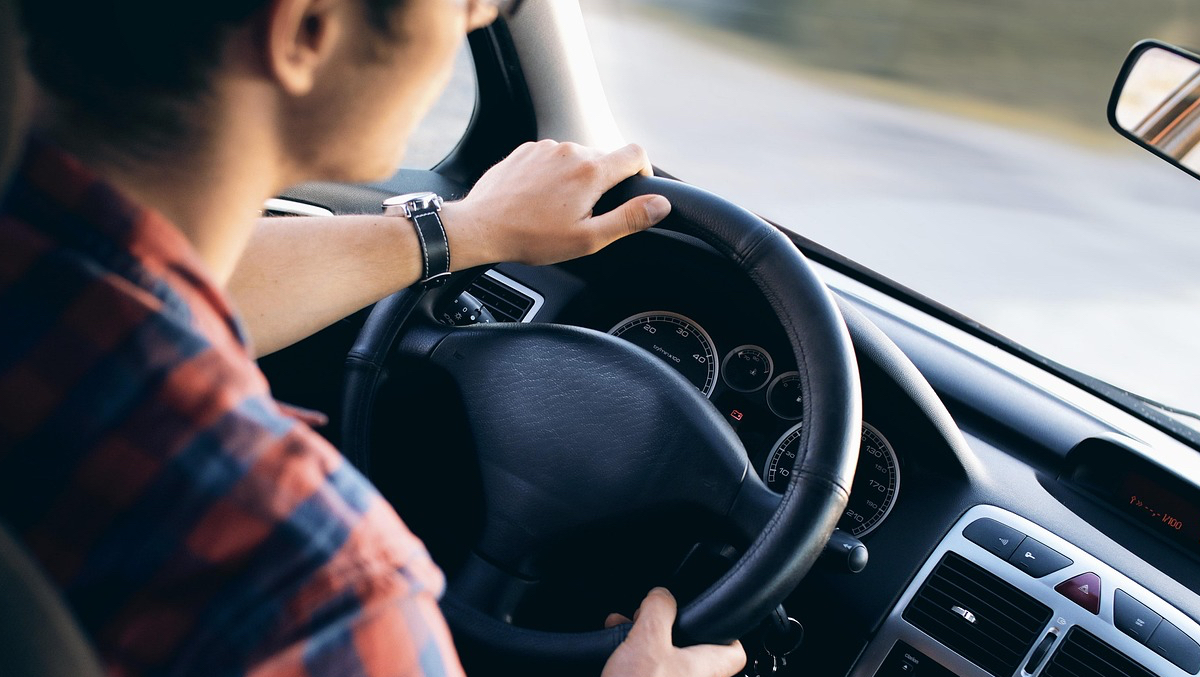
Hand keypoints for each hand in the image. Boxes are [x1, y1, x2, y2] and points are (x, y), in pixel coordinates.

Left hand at [440, 140, 671, 268]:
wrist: (480, 227)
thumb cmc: (532, 237)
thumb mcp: (588, 238)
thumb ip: (629, 219)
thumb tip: (660, 205)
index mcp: (591, 171)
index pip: (636, 154)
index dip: (643, 172)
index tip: (635, 190)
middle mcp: (571, 150)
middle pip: (605, 158)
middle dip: (604, 183)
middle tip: (586, 214)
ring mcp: (546, 147)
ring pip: (577, 158)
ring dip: (576, 179)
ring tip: (557, 209)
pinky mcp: (526, 150)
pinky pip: (551, 158)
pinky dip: (553, 175)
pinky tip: (539, 199)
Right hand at [601, 588, 746, 676]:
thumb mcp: (648, 640)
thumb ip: (659, 611)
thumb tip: (663, 595)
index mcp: (706, 669)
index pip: (734, 650)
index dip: (723, 629)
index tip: (705, 614)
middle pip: (692, 650)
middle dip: (666, 628)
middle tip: (649, 617)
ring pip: (665, 660)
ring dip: (645, 641)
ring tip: (624, 628)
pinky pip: (648, 672)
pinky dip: (634, 659)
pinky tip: (613, 650)